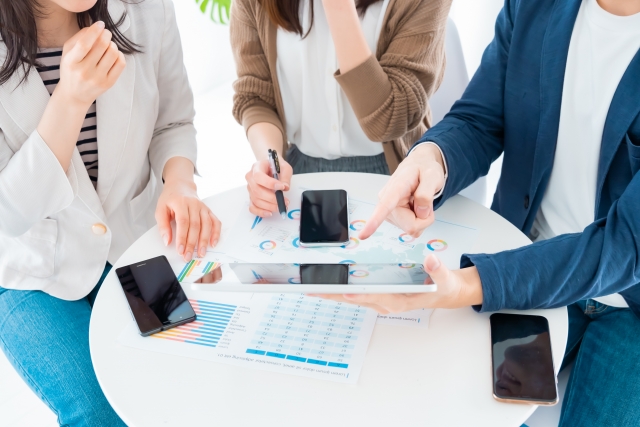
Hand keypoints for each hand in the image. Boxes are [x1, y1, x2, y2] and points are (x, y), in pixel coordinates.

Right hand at [56, 21, 125, 108]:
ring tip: (108, 45)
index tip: (100, 24)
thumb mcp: (67, 53)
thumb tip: (95, 28)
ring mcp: (98, 79)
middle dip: (106, 35)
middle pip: (101, 46)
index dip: (95, 31)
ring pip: (113, 53)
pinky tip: (114, 54)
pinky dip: (119, 54)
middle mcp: (84, 71)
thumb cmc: (71, 69)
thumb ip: (78, 38)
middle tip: (106, 33)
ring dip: (113, 44)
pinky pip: (120, 64)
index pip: (85, 44)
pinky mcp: (108, 83)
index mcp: (71, 62)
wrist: (74, 94)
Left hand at [155, 180, 220, 261]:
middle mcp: (194, 204)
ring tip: (201, 253)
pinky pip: (215, 222)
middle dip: (192, 243)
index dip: (182, 237)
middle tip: (188, 256)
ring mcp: (203, 208)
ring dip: (204, 241)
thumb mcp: (160, 209)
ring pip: (206, 225)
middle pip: (195, 226)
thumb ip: (163, 226)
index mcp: (180, 202)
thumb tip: (167, 241)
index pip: (183, 222)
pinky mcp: (209, 211)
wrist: (181, 186)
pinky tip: (213, 243)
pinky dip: (216, 233)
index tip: (180, 250)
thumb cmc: (170, 199)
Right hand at [245, 158, 292, 216]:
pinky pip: (252, 207)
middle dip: (272, 198)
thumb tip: (285, 187)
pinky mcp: (251, 197)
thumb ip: (285, 176)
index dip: (269, 183)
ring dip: (269, 206)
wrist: (270, 167)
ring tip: (281, 206)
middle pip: (257, 191)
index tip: (281, 187)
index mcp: (257, 167)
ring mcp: (250, 188)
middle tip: (285, 201)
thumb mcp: (284, 167)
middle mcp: (250, 178)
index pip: (259, 176)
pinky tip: (270, 213)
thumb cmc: (276, 167)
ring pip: (256, 200)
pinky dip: (260, 212)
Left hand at [310, 254, 482, 312]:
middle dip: (334, 295)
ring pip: (352, 297)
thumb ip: (437, 269)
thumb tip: (430, 258)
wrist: (443, 293)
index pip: (376, 297)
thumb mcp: (445, 278)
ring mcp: (380, 300)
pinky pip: (355, 293)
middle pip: (356, 299)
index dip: (359, 295)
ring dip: (332, 293)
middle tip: (311, 290)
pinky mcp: (377, 296)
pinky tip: (327, 285)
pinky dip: (340, 289)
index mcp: (400, 300)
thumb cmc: (442, 287)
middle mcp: (386, 302)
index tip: (344, 293)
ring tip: (311, 288)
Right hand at [358, 144, 445, 239]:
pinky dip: (418, 220)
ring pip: (411, 228)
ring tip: (419, 201)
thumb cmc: (424, 169)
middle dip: (424, 218)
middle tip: (427, 202)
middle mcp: (386, 200)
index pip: (384, 206)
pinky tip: (415, 206)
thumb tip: (420, 212)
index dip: (374, 221)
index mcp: (396, 188)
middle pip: (410, 225)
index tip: (363, 235)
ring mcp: (388, 211)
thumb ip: (427, 192)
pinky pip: (410, 227)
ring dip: (421, 218)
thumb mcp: (432, 175)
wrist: (418, 166)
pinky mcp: (391, 217)